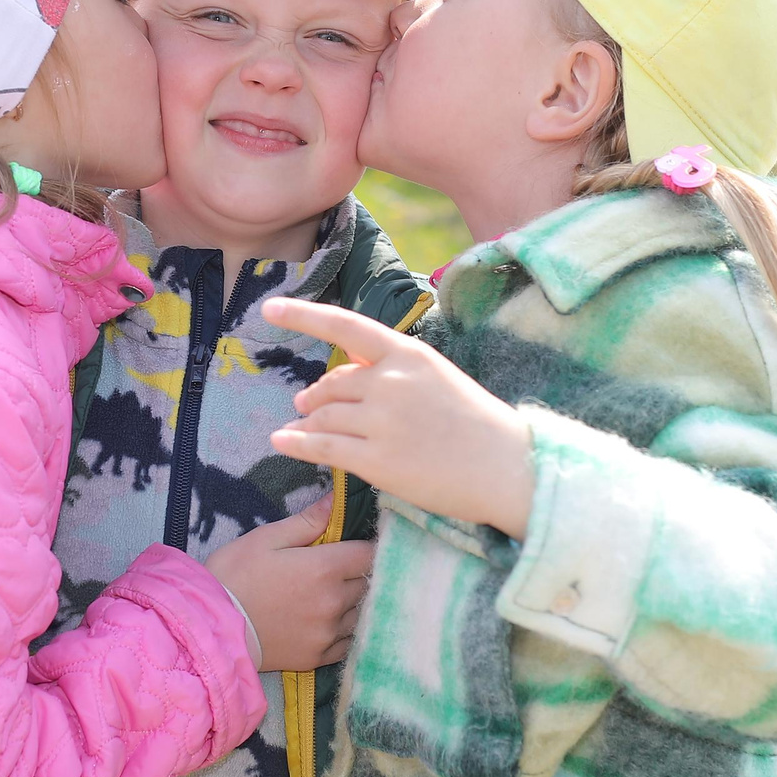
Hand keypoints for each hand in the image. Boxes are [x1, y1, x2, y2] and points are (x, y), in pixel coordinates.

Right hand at [202, 497, 374, 670]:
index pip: (370, 554)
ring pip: (362, 614)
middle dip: (359, 573)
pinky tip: (327, 621)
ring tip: (333, 595)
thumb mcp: (266, 539)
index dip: (368, 546)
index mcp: (325, 568)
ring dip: (354, 603)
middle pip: (369, 584)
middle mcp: (334, 602)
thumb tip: (336, 501)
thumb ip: (308, 521)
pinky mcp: (318, 657)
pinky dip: (344, 631)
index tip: (357, 545)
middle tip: (341, 567)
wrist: (211, 627)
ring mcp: (328, 633)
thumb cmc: (234, 576)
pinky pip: (348, 643)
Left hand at [260, 297, 535, 536]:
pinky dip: (296, 443)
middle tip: (306, 405)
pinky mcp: (376, 460)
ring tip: (302, 428)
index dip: (303, 316)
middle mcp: (390, 382)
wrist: (507, 468)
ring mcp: (382, 421)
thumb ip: (391, 370)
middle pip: (331, 384)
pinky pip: (322, 447)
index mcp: (407, 354)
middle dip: (315, 396)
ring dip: (308, 423)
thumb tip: (339, 379)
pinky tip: (283, 441)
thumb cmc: (475, 423)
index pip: (346, 326)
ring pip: (323, 416)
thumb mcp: (435, 377)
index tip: (269, 308)